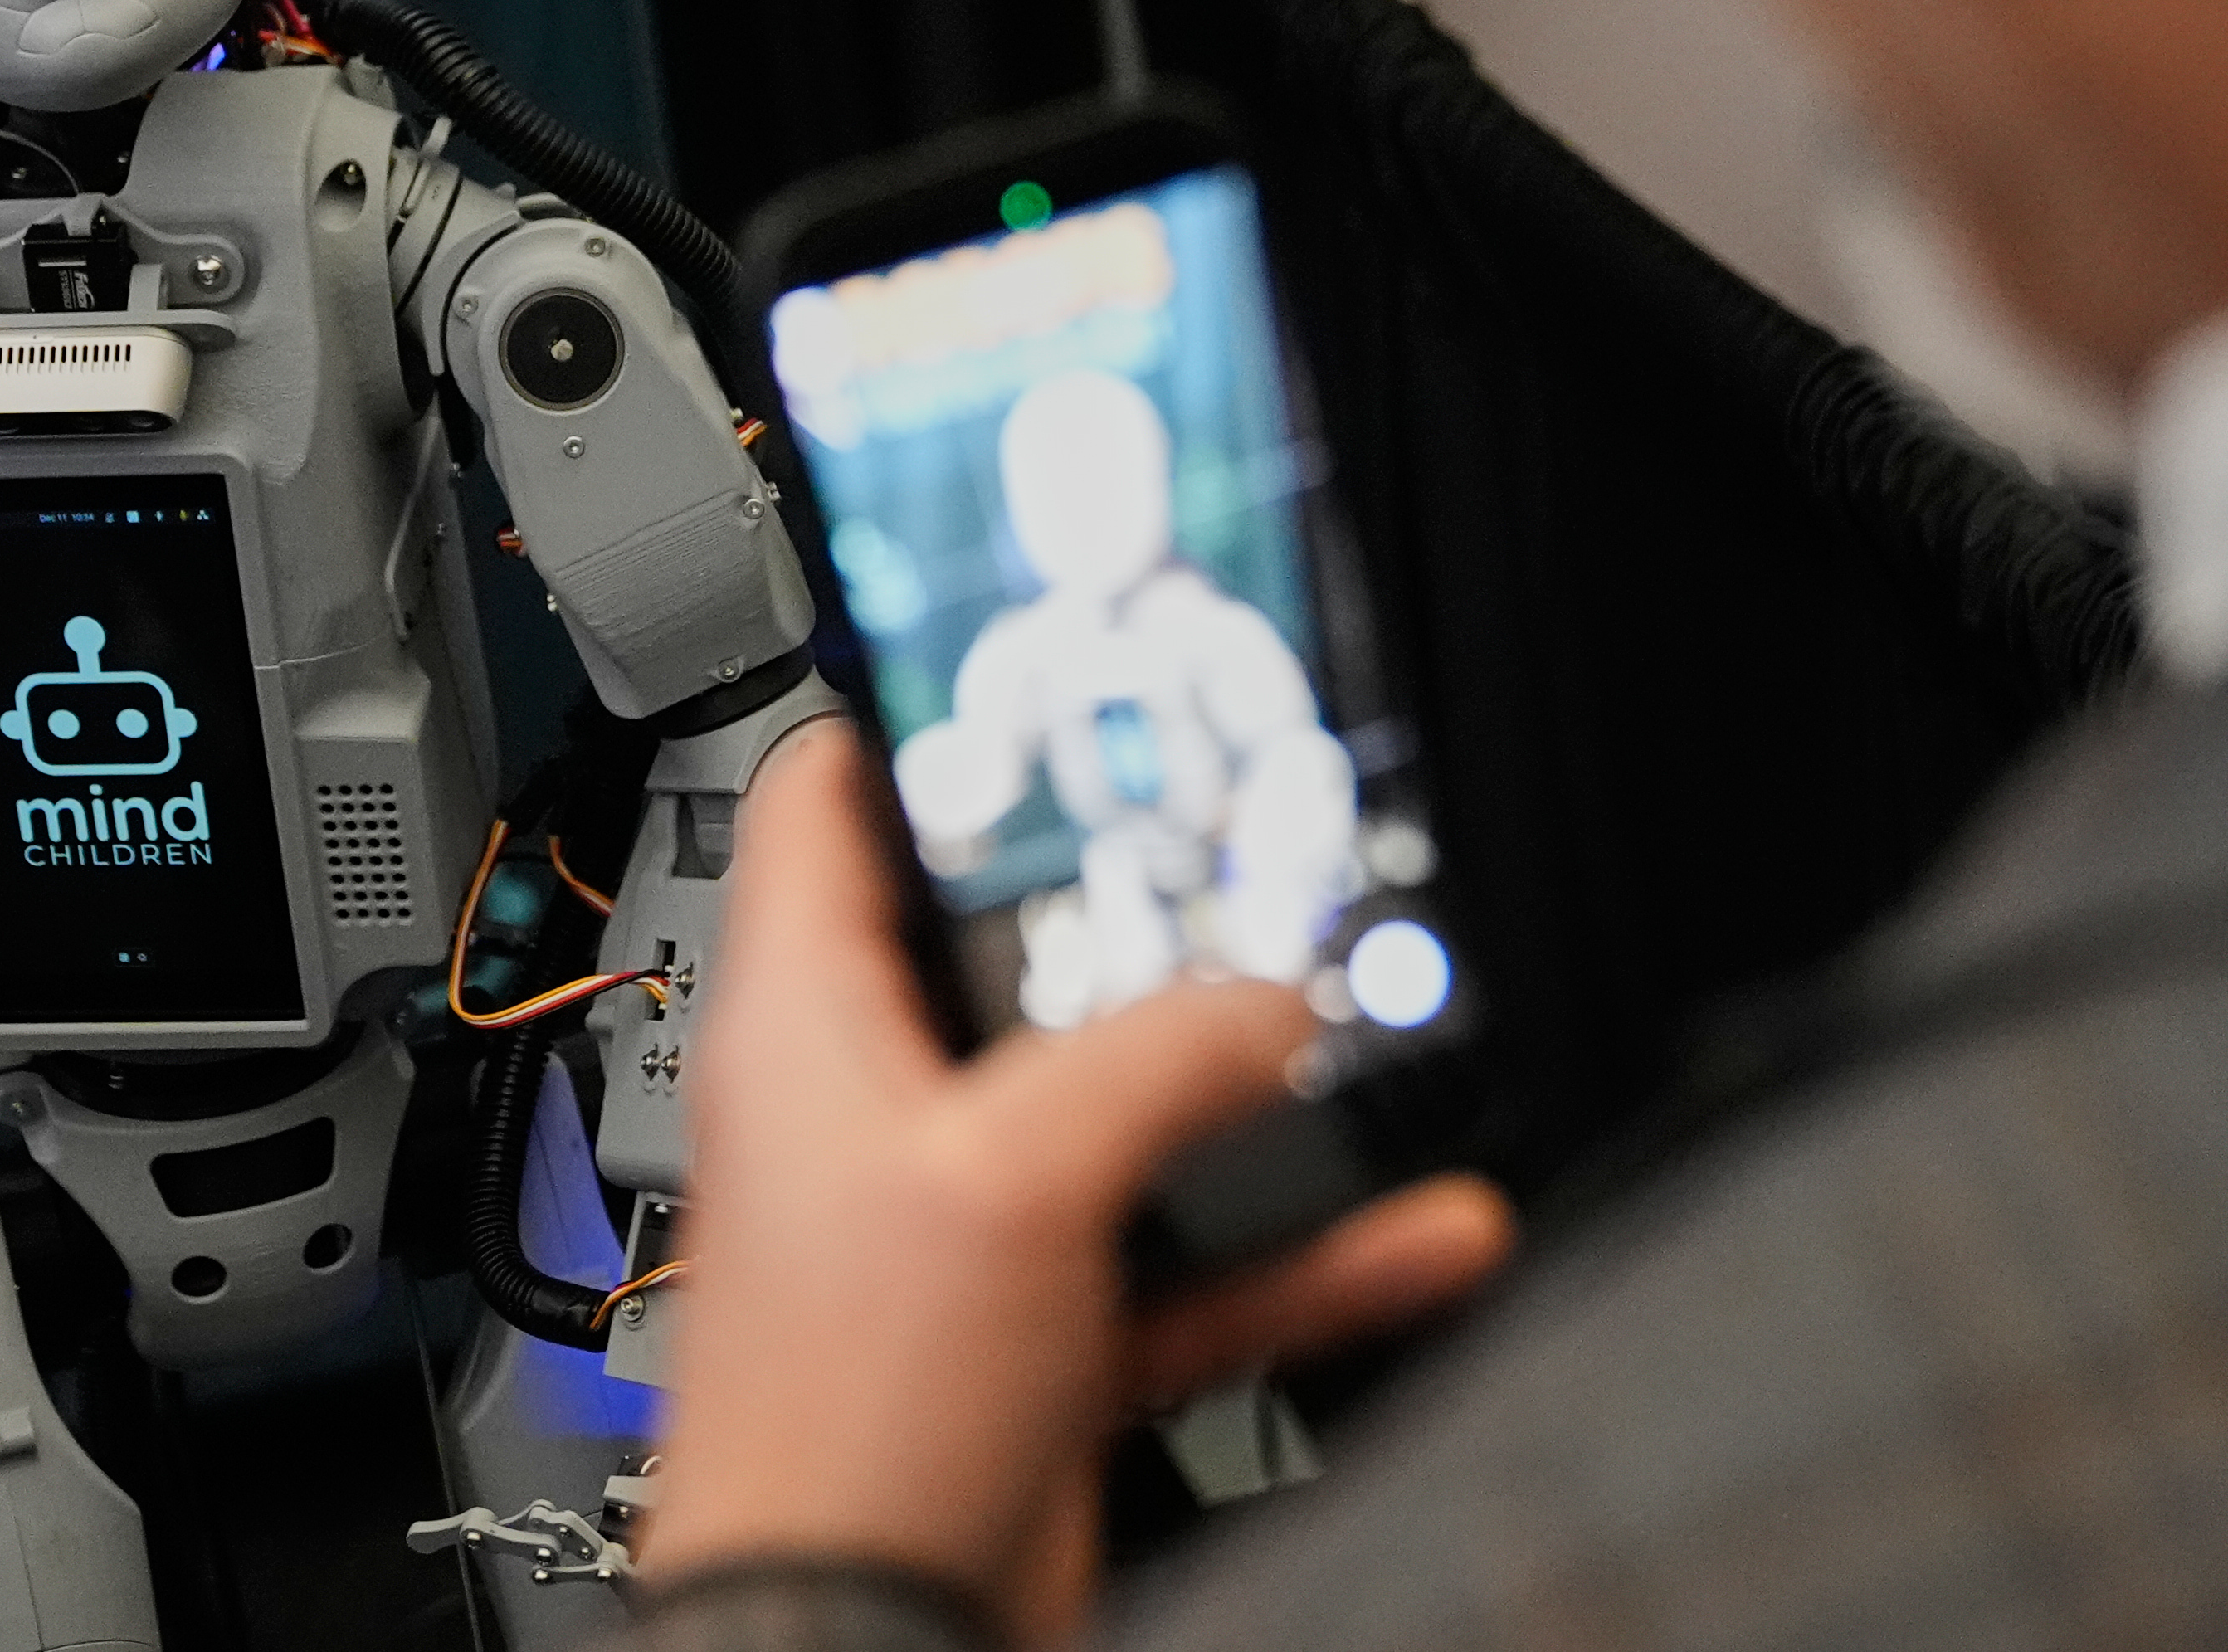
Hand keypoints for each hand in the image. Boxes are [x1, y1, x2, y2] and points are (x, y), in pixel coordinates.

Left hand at [638, 725, 1516, 1641]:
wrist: (860, 1631)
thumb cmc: (846, 1412)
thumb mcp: (1014, 1171)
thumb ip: (1154, 1061)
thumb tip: (1270, 1004)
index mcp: (808, 1023)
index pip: (825, 801)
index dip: (912, 717)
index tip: (1026, 672)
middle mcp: (879, 1108)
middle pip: (1005, 948)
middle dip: (1136, 907)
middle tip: (1244, 844)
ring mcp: (966, 1222)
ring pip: (1128, 1108)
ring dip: (1252, 1087)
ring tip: (1364, 1024)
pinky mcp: (1045, 1333)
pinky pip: (1199, 1259)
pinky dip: (1305, 1246)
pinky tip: (1419, 1224)